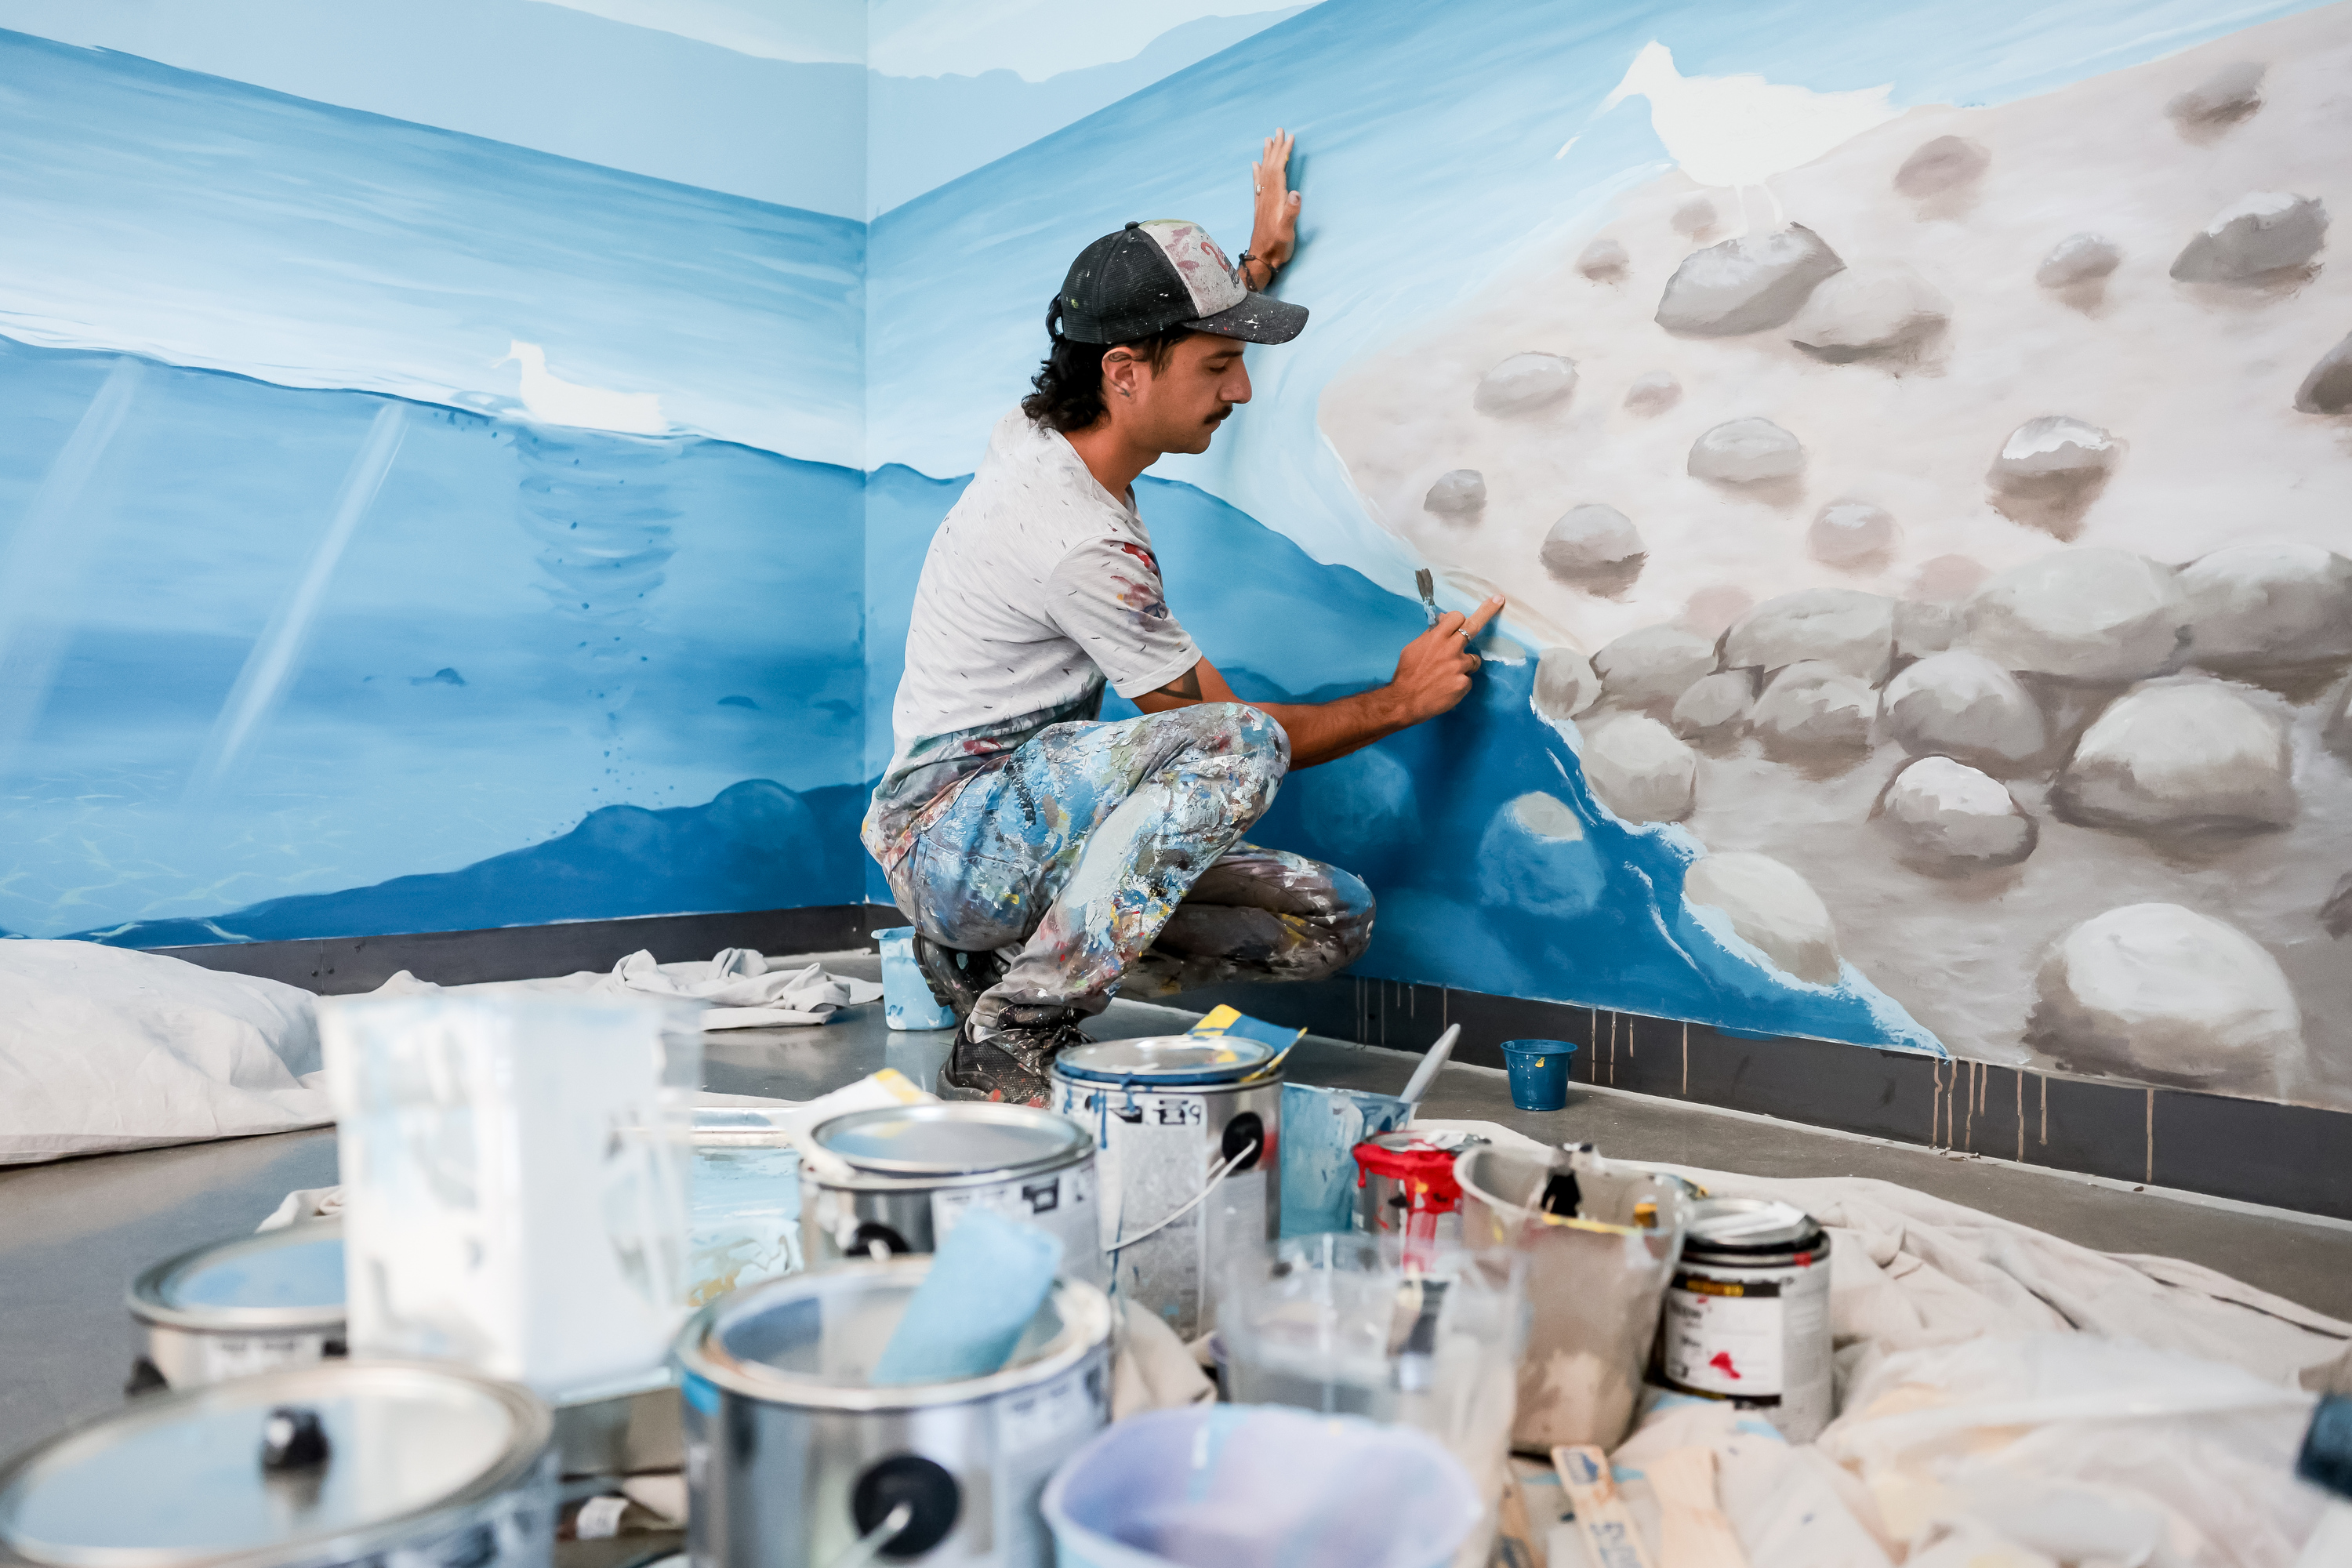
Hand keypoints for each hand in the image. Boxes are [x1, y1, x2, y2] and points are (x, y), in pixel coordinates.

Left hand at [1248, 129, 1301, 280]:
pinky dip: (1258, 172)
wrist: (1261, 260)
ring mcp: (1262, 201)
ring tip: (1267, 140)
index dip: (1283, 152)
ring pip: (1264, 172)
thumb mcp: (1287, 231)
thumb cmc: (1277, 247)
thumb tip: (1295, 193)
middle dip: (1275, 147)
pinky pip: (1258, 184)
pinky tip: (1255, 165)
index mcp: (1275, 198)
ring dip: (1266, 155)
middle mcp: (1266, 196)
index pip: (1278, 169)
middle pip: (1270, 166)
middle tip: (1278, 130)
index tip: (1289, 137)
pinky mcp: (1261, 207)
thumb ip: (1291, 212)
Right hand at [1386, 596, 1504, 724]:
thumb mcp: (1414, 648)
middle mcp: (1450, 649)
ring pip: (1474, 659)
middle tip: (1498, 600)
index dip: (1458, 619)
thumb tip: (1442, 622)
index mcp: (1436, 638)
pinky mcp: (1463, 683)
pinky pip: (1468, 679)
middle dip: (1487, 611)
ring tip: (1447, 674)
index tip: (1462, 620)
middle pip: (1474, 626)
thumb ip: (1431, 635)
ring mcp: (1459, 666)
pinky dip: (1459, 682)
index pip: (1456, 617)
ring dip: (1465, 664)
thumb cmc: (1407, 673)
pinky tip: (1446, 687)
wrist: (1405, 701)